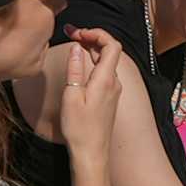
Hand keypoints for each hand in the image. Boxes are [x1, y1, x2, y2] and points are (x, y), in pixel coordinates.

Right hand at [57, 29, 122, 166]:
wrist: (92, 154)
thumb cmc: (79, 128)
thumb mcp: (71, 96)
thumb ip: (75, 69)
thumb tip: (77, 47)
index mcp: (106, 80)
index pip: (112, 45)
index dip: (97, 33)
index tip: (78, 32)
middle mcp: (114, 83)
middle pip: (110, 50)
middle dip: (92, 37)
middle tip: (71, 33)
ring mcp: (114, 91)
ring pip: (108, 61)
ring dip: (93, 48)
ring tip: (74, 43)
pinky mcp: (110, 98)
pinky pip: (105, 71)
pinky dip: (94, 60)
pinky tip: (82, 62)